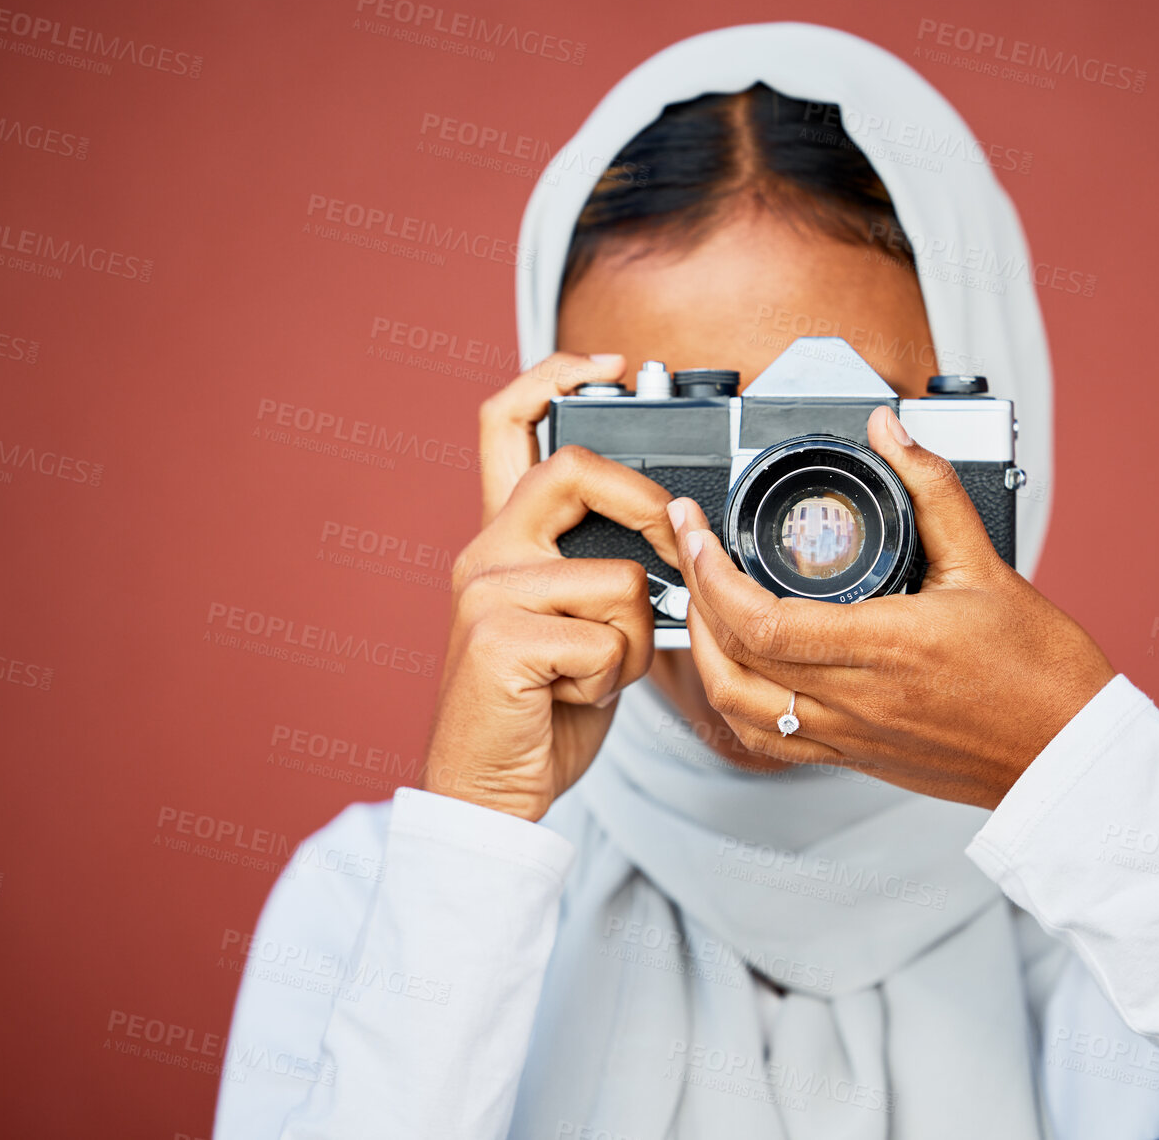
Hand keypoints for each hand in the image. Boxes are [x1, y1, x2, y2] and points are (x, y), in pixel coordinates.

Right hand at [420, 352, 680, 821]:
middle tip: (669, 561)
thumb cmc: (543, 709)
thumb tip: (675, 534)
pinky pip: (608, 636)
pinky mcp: (499, 639)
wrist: (491, 792)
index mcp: (500, 539)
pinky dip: (614, 677)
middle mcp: (483, 552)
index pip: (505, 422)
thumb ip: (602, 568)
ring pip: (619, 576)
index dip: (555, 375)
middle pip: (576, 471)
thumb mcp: (577, 624)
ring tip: (594, 674)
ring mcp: (485, 592)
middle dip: (647, 509)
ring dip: (634, 638)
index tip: (611, 365)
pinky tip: (574, 697)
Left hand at [666, 406, 1114, 809]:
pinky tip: (737, 664)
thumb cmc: (1042, 670)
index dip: (710, 572)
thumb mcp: (988, 562)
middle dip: (695, 596)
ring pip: (738, 705)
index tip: (696, 528)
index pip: (760, 618)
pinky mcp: (854, 757)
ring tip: (705, 603)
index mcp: (886, 645)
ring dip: (705, 653)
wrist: (1068, 752)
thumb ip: (932, 488)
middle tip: (690, 546)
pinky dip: (736, 700)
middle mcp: (857, 698)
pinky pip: (769, 739)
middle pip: (733, 658)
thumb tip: (892, 429)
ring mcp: (850, 735)